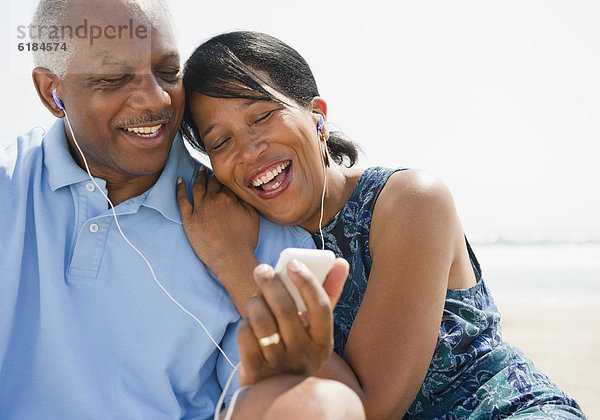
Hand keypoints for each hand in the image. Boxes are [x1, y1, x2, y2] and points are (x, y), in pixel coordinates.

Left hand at [176, 167, 259, 277]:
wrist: (232, 258)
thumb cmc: (245, 240)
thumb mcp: (253, 216)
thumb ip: (245, 201)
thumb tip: (240, 191)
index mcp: (229, 197)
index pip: (226, 183)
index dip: (226, 179)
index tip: (226, 176)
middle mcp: (213, 199)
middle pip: (212, 182)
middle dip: (213, 176)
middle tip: (212, 172)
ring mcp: (200, 208)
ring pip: (197, 187)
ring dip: (199, 177)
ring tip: (200, 171)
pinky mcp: (189, 219)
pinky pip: (182, 200)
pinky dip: (180, 189)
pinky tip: (180, 181)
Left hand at [237, 258, 348, 385]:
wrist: (277, 393)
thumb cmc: (297, 348)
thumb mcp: (315, 330)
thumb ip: (327, 295)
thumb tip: (340, 262)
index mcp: (323, 343)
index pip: (321, 307)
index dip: (308, 282)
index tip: (293, 263)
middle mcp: (304, 355)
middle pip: (286, 309)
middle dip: (271, 283)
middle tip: (262, 270)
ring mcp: (280, 365)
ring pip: (262, 321)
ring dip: (255, 302)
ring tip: (255, 298)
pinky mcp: (255, 371)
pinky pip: (246, 335)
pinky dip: (245, 323)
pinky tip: (249, 323)